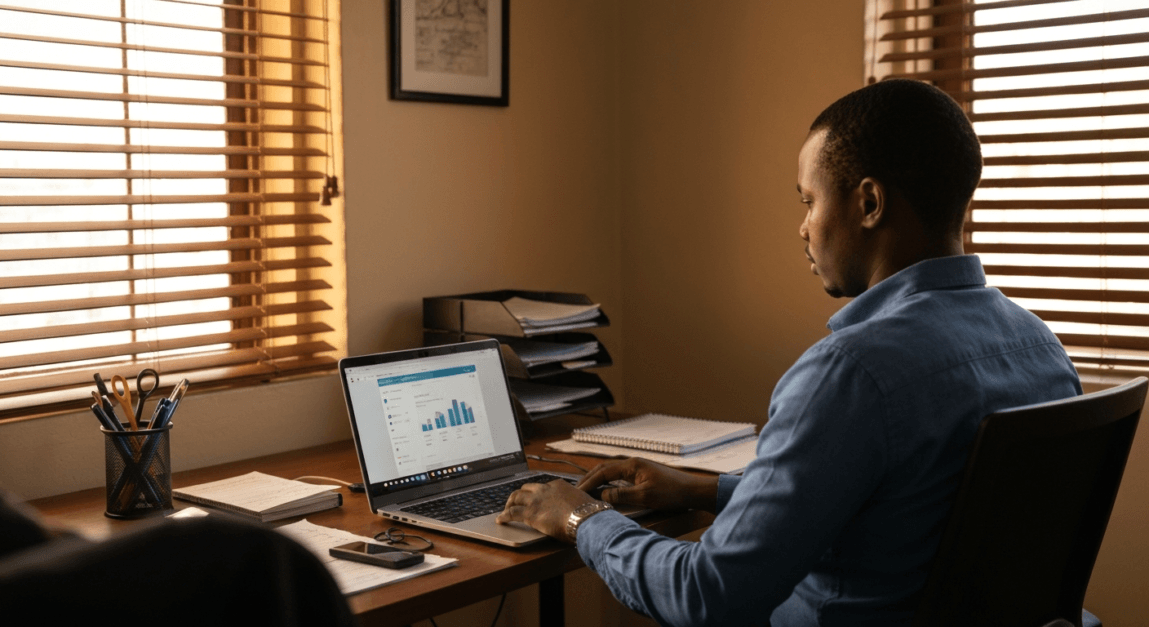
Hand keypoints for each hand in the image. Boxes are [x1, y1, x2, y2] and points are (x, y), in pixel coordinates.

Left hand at [496, 479, 597, 541]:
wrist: (587, 518)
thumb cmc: (589, 513)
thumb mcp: (584, 502)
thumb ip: (578, 503)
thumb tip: (584, 508)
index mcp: (558, 485)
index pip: (542, 486)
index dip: (535, 493)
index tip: (534, 498)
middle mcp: (545, 489)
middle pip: (526, 489)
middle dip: (519, 496)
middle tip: (515, 503)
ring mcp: (536, 500)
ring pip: (516, 497)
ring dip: (509, 503)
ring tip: (505, 510)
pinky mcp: (530, 514)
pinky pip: (512, 513)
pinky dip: (504, 516)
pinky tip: (500, 520)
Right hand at [576, 458, 719, 512]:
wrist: (692, 491)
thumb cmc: (671, 493)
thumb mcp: (644, 497)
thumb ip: (621, 496)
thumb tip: (602, 496)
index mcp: (631, 465)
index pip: (603, 472)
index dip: (588, 482)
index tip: (577, 492)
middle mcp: (633, 464)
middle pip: (604, 468)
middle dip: (589, 478)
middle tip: (576, 490)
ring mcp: (638, 468)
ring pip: (611, 472)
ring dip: (598, 480)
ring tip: (587, 490)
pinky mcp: (643, 475)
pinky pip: (619, 476)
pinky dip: (608, 482)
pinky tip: (606, 490)